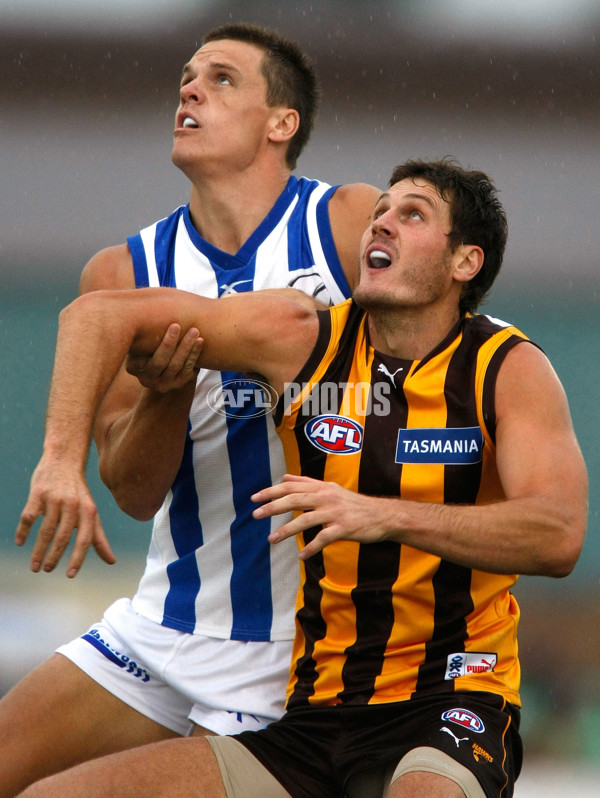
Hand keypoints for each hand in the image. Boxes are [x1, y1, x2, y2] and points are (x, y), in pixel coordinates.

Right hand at [15, 457, 115, 577]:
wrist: (64, 460)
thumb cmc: (78, 493)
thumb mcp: (91, 512)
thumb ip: (99, 537)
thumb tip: (112, 561)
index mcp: (89, 511)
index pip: (85, 539)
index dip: (78, 558)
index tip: (70, 575)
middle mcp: (73, 505)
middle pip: (63, 537)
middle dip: (54, 557)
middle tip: (47, 570)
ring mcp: (55, 499)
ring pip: (45, 530)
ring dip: (38, 551)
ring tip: (35, 566)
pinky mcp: (38, 493)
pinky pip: (28, 516)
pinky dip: (23, 531)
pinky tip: (20, 542)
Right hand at [126, 324, 203, 391]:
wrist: (162, 362)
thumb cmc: (147, 341)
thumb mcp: (139, 338)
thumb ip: (139, 328)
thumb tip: (141, 305)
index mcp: (133, 367)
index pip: (145, 357)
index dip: (163, 342)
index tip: (174, 325)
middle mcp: (146, 379)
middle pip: (160, 362)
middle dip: (171, 343)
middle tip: (179, 325)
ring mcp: (163, 385)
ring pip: (176, 366)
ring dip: (186, 348)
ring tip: (195, 331)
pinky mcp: (178, 385)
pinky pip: (188, 371)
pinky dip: (194, 355)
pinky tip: (200, 342)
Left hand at [252, 474, 395, 558]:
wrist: (383, 516)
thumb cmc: (354, 504)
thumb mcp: (330, 488)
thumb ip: (307, 483)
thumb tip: (284, 477)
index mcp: (321, 487)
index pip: (291, 486)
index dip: (271, 491)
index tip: (254, 498)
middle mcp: (326, 497)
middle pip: (295, 500)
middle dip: (273, 507)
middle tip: (255, 515)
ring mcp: (335, 512)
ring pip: (306, 520)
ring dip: (286, 530)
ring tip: (271, 539)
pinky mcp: (344, 528)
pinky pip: (324, 538)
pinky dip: (311, 548)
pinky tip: (301, 556)